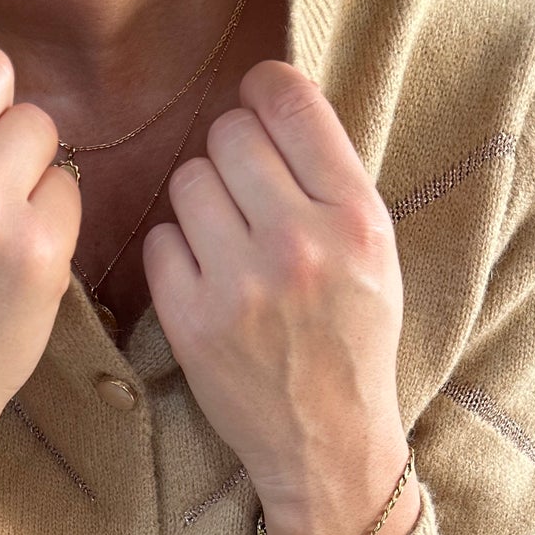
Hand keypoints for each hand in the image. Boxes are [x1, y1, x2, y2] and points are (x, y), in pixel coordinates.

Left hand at [142, 60, 408, 528]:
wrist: (329, 443)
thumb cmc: (352, 340)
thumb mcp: (374, 253)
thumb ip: (331, 181)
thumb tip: (270, 102)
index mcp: (356, 217)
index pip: (291, 102)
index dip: (263, 91)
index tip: (255, 105)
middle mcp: (299, 243)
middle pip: (229, 135)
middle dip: (230, 155)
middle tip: (242, 192)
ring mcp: (241, 284)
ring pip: (187, 182)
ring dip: (199, 203)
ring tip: (225, 240)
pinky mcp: (193, 320)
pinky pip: (160, 241)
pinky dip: (176, 255)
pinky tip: (204, 280)